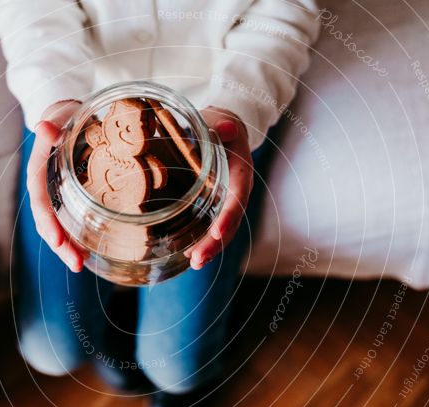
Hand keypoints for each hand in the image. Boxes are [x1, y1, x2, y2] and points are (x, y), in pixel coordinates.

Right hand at [27, 100, 85, 271]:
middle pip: (48, 223)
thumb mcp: (59, 118)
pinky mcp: (67, 201)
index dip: (47, 221)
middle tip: (76, 264)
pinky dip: (76, 240)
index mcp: (38, 174)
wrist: (68, 120)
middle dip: (60, 246)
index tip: (57, 240)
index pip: (40, 202)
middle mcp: (44, 190)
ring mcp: (55, 198)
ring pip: (57, 228)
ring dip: (68, 249)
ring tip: (81, 265)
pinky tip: (89, 254)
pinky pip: (69, 224)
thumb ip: (52, 126)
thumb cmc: (64, 119)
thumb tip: (42, 126)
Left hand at [186, 107, 252, 269]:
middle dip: (216, 243)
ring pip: (223, 230)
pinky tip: (188, 254)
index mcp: (240, 172)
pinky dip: (203, 241)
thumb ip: (223, 125)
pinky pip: (212, 226)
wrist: (224, 128)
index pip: (237, 197)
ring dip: (210, 248)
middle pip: (230, 222)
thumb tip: (226, 126)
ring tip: (193, 263)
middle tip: (198, 260)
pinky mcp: (216, 205)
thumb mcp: (220, 121)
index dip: (228, 216)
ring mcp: (227, 201)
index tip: (217, 233)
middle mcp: (237, 191)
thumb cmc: (219, 124)